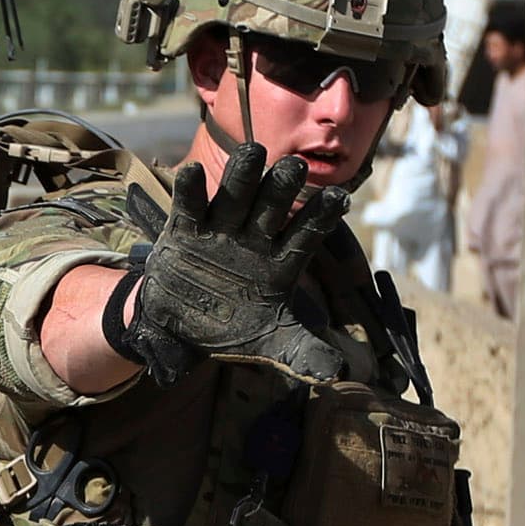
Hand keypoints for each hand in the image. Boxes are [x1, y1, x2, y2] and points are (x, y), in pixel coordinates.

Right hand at [109, 141, 349, 386]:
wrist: (184, 328)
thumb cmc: (235, 328)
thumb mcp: (273, 344)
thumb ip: (304, 354)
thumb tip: (337, 373)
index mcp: (281, 262)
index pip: (306, 235)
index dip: (321, 218)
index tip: (340, 200)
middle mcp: (255, 238)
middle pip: (273, 207)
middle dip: (283, 187)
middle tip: (295, 167)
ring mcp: (221, 230)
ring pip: (235, 195)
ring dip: (243, 175)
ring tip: (253, 152)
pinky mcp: (186, 230)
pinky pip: (190, 206)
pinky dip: (190, 190)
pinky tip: (191, 172)